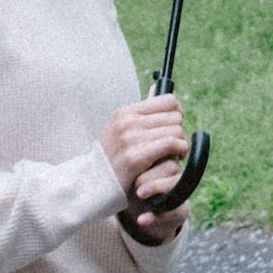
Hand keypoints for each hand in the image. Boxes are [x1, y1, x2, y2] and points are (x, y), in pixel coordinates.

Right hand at [105, 89, 195, 228]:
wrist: (91, 186)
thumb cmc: (110, 160)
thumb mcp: (119, 129)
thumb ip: (139, 113)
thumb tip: (157, 85)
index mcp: (125, 112)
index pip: (168, 101)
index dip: (177, 114)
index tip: (174, 127)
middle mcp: (127, 121)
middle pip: (175, 117)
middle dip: (178, 131)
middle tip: (174, 146)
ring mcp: (130, 138)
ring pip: (176, 130)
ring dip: (180, 144)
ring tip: (173, 155)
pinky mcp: (135, 157)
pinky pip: (170, 144)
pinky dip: (179, 150)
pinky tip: (176, 157)